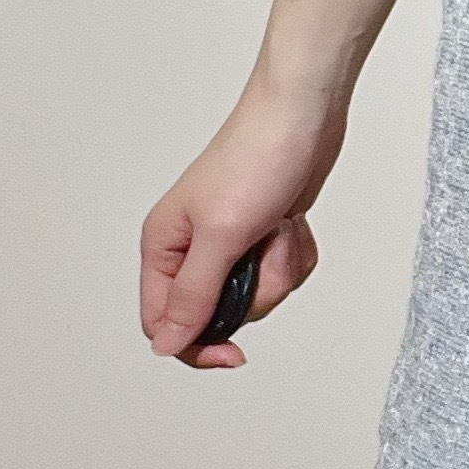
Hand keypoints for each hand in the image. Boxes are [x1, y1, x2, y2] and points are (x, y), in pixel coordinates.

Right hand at [138, 86, 338, 368]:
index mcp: (163, 246)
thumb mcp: (221, 236)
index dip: (198, 345)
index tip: (234, 353)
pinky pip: (283, 273)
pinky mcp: (265, 236)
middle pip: (219, 314)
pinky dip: (295, 253)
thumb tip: (167, 344)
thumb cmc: (257, 158)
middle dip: (253, 292)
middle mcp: (192, 248)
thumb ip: (193, 296)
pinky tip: (293, 222)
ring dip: (278, 268)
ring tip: (278, 226)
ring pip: (257, 295)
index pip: (164, 324)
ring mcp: (232, 242)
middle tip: (260, 253)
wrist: (305, 115)